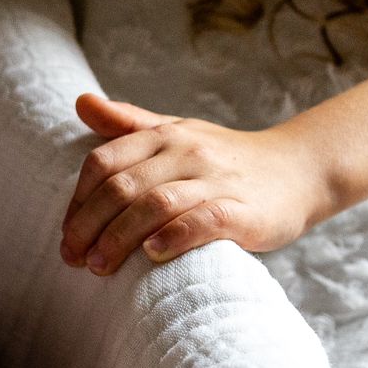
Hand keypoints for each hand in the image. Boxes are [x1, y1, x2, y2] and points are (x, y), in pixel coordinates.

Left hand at [60, 94, 332, 275]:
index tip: (66, 235)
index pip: (104, 162)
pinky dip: (173, 236)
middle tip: (74, 259)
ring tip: (100, 266)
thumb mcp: (177, 133)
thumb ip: (129, 124)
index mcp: (164, 136)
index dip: (78, 201)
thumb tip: (81, 101)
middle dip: (89, 226)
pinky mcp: (244, 210)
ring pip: (155, 204)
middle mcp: (187, 152)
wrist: (300, 169)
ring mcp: (217, 180)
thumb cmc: (226, 158)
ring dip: (119, 238)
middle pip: (122, 187)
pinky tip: (152, 254)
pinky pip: (203, 220)